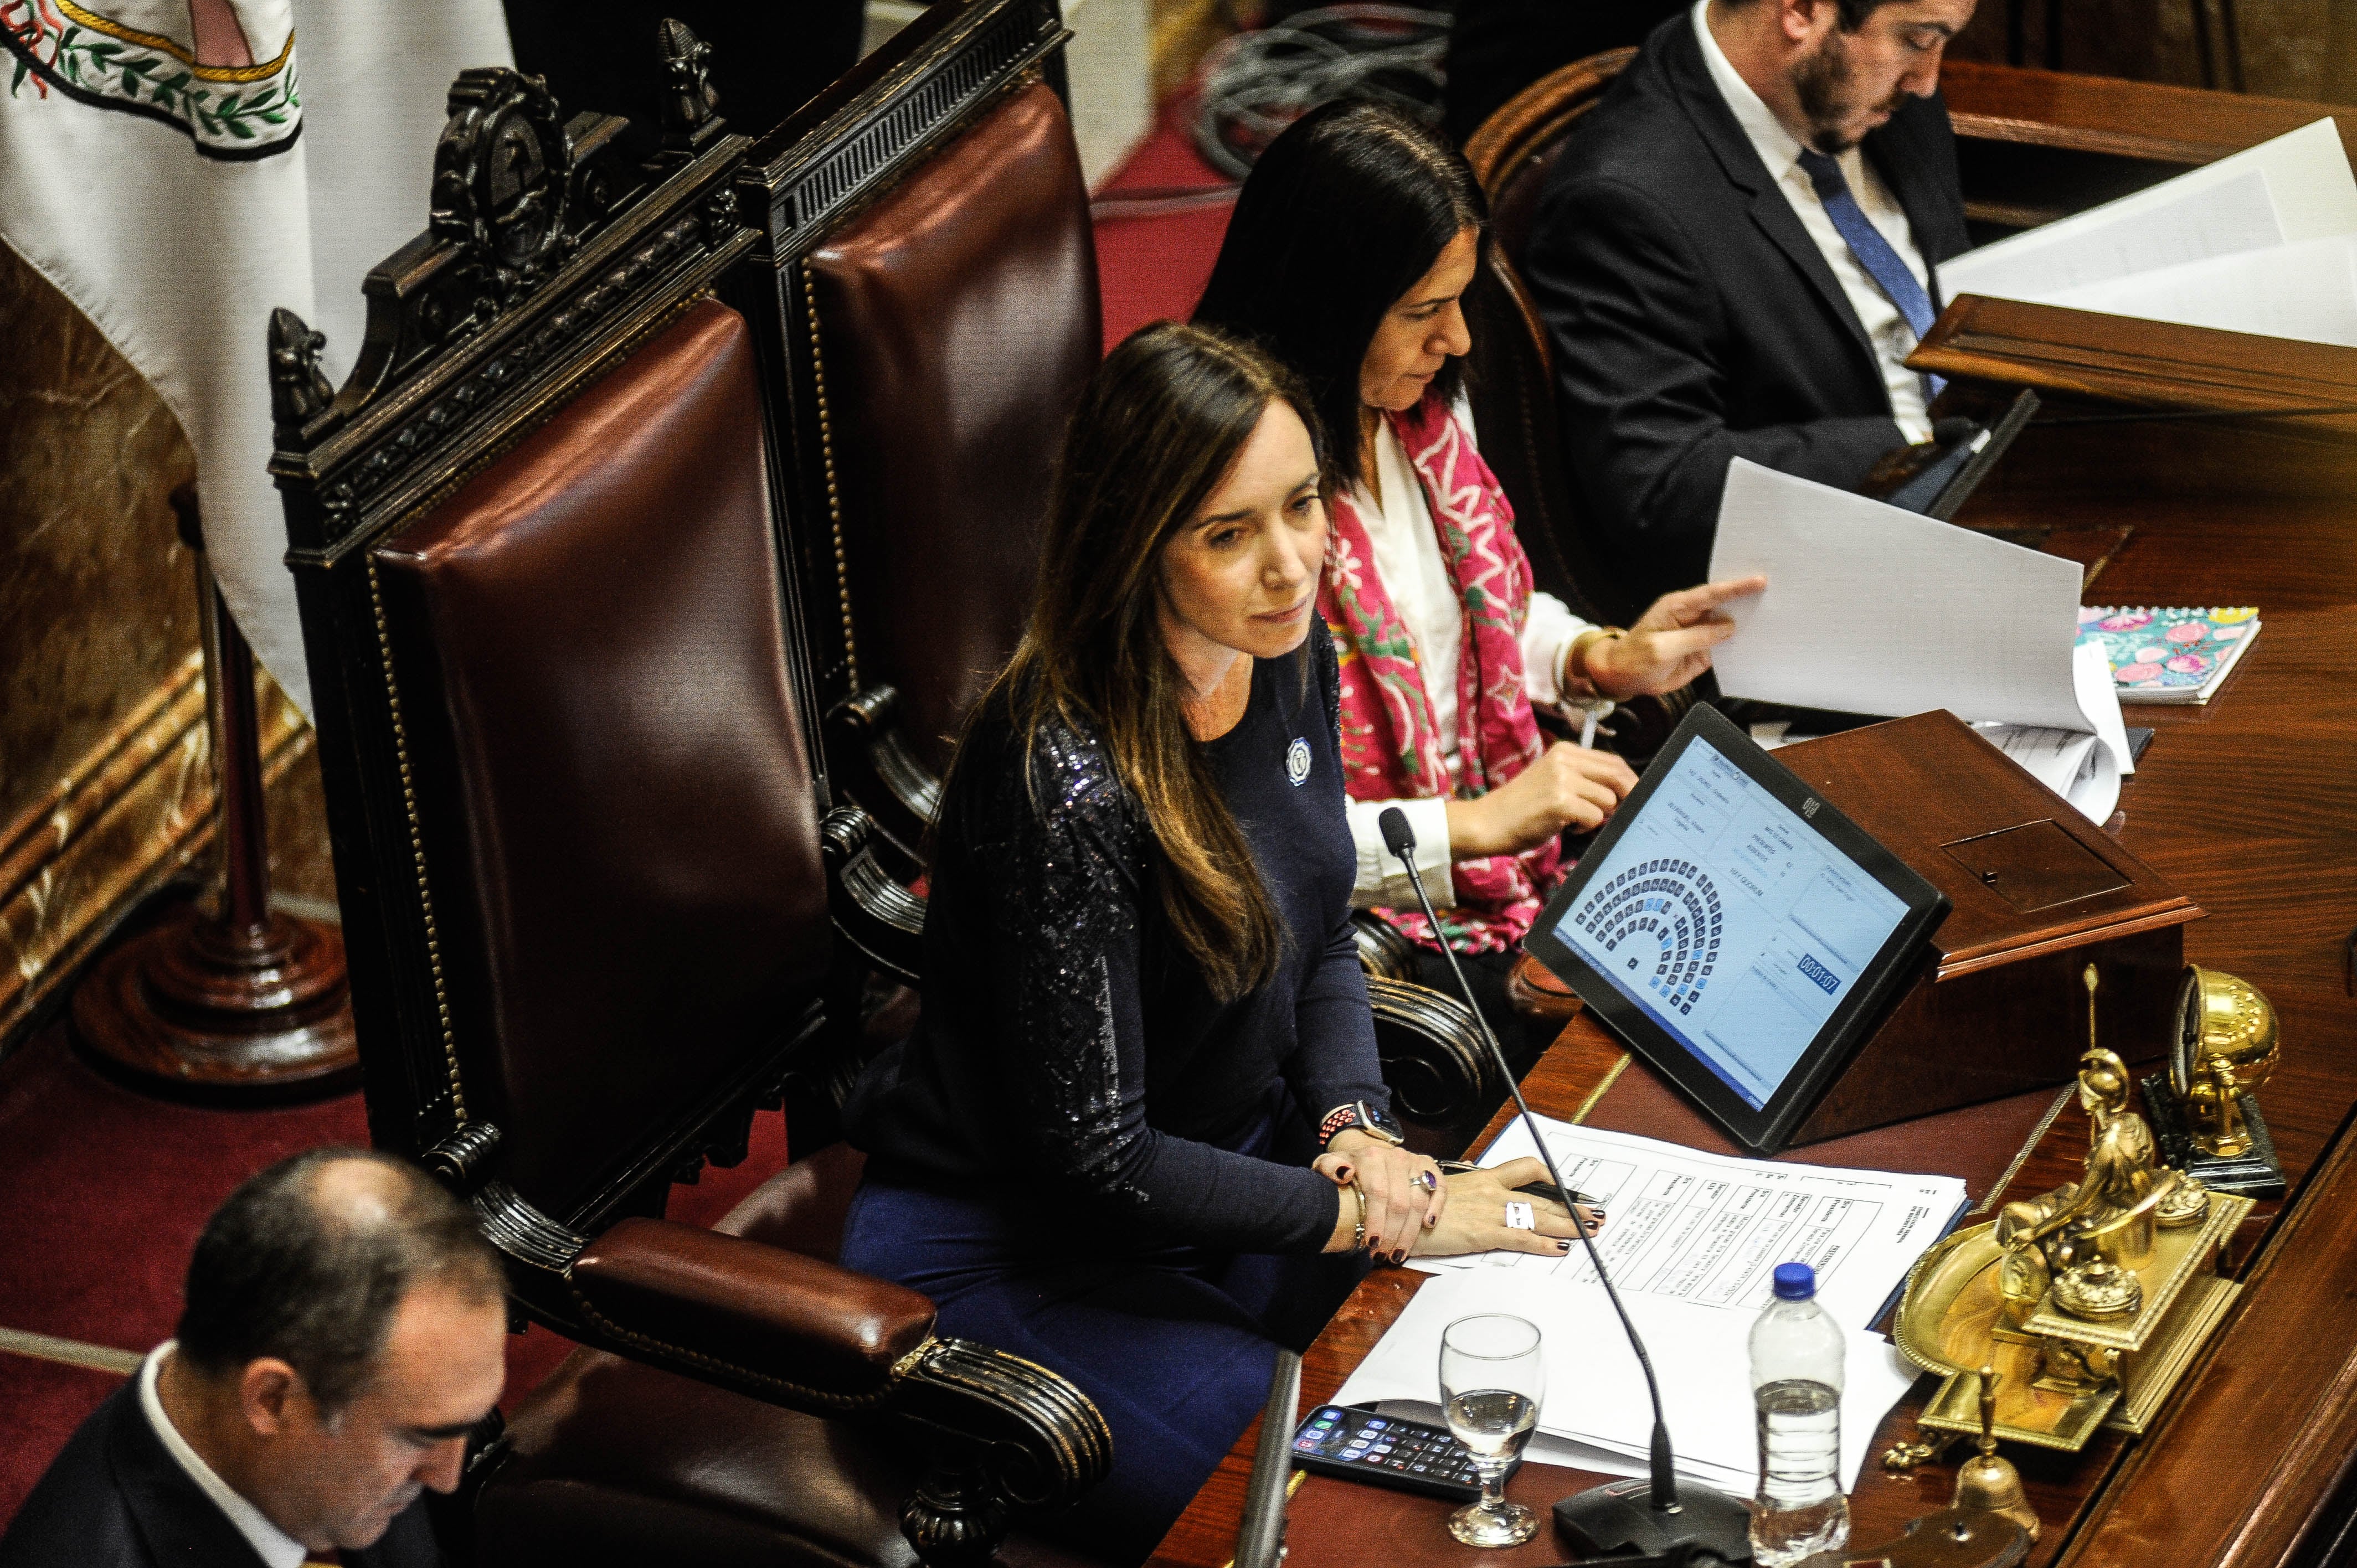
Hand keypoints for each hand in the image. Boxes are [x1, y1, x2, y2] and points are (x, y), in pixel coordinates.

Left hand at [1318, 1132, 1444, 1262]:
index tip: (1371, 1244)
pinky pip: (1440, 1188)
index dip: (1376, 1221)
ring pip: (1419, 1200)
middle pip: (1400, 1202)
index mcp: (1371, 1156)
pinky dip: (1436, 1207)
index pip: (1378, 1192)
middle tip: (1384, 1255)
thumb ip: (1328, 1167)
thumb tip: (1344, 1173)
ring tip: (1399, 1252)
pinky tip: (1427, 1226)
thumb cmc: (1347, 1167)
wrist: (1367, 1155)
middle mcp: (1396, 1157)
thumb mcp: (1327, 1165)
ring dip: (1410, 1231)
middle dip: (1393, 1233)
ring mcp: (1415, 1161)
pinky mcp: (1429, 1167)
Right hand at [1410, 1157, 1609, 1259]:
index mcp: (1483, 1179)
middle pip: (1542, 1195)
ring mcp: (1490, 1211)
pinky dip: (1545, 1243)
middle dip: (1572, 1206)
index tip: (1566, 1187)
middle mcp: (1492, 1191)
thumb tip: (1477, 1208)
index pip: (1526, 1169)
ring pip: (1540, 1215)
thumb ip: (1467, 1199)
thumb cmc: (1416, 1208)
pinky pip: (1523, 1237)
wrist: (1398, 1213)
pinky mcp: (1485, 1233)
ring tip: (1591, 1231)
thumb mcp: (1446, 1195)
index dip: (1551, 1177)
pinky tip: (1561, 1248)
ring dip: (1569, 1225)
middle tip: (1594, 1213)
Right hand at [1447, 742, 1637, 857]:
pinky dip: (1586, 827)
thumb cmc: (1521, 808)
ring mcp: (1562, 779)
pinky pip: (1595, 817)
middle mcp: (1564, 760)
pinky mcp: (1560, 801)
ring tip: (1575, 820)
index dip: (1629, 781)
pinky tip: (1567, 827)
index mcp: (1564, 751)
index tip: (1635, 797)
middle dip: (1628, 796)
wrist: (1487, 822)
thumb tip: (1624, 791)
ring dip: (1599, 816)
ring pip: (1608, 800)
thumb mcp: (1552, 780)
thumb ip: (1583, 779)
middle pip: (1618, 775)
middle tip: (1623, 813)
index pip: (1613, 761)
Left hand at [1583, 575, 1766, 699]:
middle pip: (1724, 603)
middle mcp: (1691, 616)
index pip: (1711, 594)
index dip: (1735, 587)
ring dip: (1747, 621)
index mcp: (1678, 607)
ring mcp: (1699, 633)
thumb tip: (1727, 627)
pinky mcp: (1703, 650)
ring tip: (1774, 614)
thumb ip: (1696, 637)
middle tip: (1775, 590)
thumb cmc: (1636, 658)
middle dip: (1747, 597)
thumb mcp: (1663, 649)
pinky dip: (1740, 643)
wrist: (1624, 677)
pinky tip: (1757, 641)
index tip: (1758, 580)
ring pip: (1728, 624)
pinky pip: (1725, 645)